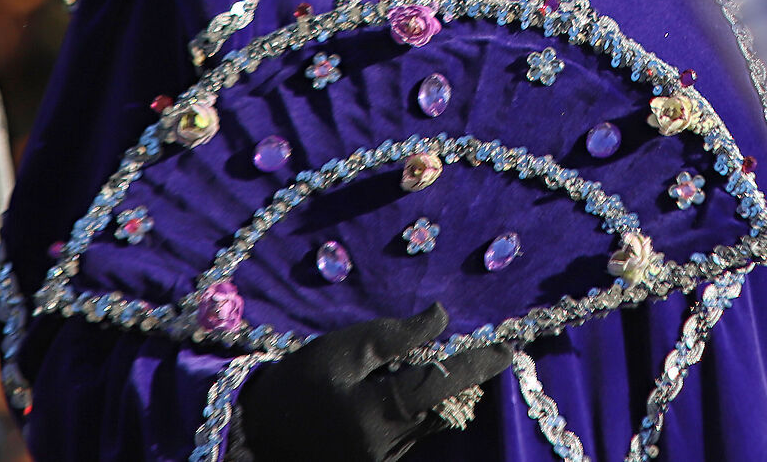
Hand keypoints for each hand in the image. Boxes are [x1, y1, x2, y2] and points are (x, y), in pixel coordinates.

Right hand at [234, 304, 512, 461]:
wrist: (259, 435)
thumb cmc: (299, 384)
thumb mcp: (343, 349)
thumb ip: (394, 336)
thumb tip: (441, 318)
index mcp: (376, 415)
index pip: (440, 386)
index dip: (477, 366)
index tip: (507, 349)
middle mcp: (386, 448)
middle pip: (439, 408)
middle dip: (454, 380)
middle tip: (464, 349)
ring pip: (428, 424)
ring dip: (432, 397)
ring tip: (413, 370)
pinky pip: (411, 436)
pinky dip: (413, 413)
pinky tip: (394, 394)